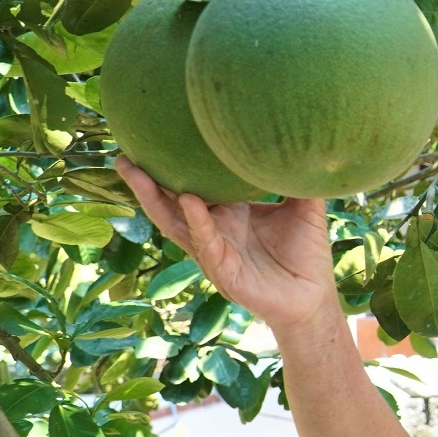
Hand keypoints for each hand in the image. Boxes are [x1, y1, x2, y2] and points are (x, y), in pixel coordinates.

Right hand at [116, 156, 336, 332]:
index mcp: (229, 212)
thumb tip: (304, 141)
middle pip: (170, 203)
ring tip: (136, 172)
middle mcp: (214, 230)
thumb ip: (299, 180)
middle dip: (145, 181)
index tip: (152, 138)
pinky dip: (197, 222)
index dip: (173, 166)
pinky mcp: (223, 273)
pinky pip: (206, 244)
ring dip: (154, 198)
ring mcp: (214, 253)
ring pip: (175, 224)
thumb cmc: (306, 254)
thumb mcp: (305, 210)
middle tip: (123, 155)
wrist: (314, 298)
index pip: (194, 185)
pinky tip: (189, 201)